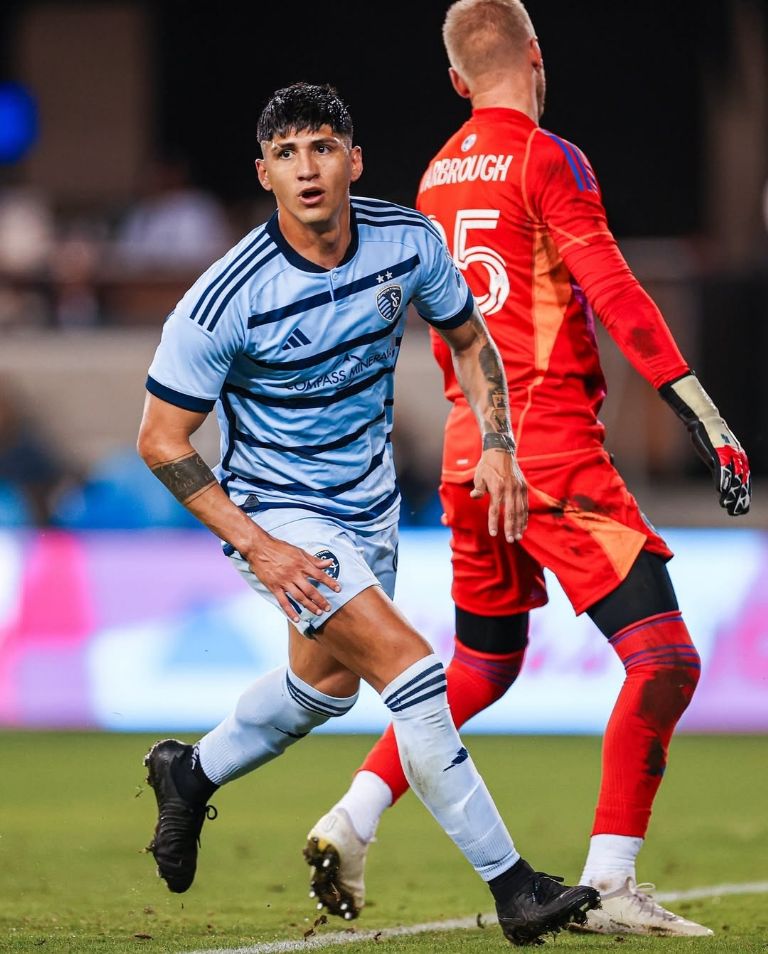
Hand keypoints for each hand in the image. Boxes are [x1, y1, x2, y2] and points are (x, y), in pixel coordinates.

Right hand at [245, 536, 340, 622]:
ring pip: (299, 597)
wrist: (259, 548)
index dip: (330, 582)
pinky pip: (283, 601)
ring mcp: (284, 582)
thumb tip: (329, 563)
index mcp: (301, 564)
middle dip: (320, 600)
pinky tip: (296, 618)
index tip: (338, 589)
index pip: (319, 575)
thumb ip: (314, 560)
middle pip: (310, 590)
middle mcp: (294, 574)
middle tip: (328, 608)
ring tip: (318, 613)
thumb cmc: (280, 548)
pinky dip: (290, 611)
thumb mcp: (299, 551)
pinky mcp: (274, 587)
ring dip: (309, 606)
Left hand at [470, 447, 527, 541]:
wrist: (501, 451)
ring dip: (520, 525)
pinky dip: (525, 516)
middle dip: (511, 528)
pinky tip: (523, 526)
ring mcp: (519, 488)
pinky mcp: (523, 487)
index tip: (494, 534)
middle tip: (511, 540)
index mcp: (498, 487)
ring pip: (521, 511)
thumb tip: (474, 496)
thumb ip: (478, 488)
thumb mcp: (479, 475)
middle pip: (511, 513)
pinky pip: (525, 505)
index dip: (494, 522)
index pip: (495, 509)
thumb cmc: (487, 466)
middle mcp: (510, 489)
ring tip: (518, 536)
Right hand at [660, 373, 750, 515]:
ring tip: (728, 507)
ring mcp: (729, 456)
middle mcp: (738, 458)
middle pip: (742, 483)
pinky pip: (722, 471)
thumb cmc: (711, 437)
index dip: (744, 496)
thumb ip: (722, 467)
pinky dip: (722, 482)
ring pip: (733, 479)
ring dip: (731, 495)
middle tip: (738, 512)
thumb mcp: (719, 454)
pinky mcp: (719, 454)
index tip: (743, 508)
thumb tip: (722, 482)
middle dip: (740, 499)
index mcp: (740, 458)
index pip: (745, 481)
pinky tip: (721, 493)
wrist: (705, 421)